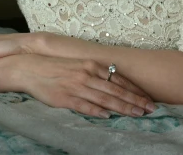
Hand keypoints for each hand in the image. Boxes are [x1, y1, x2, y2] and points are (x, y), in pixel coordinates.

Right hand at [18, 55, 156, 118]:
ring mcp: (77, 86)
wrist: (31, 68)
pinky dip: (98, 111)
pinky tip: (109, 116)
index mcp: (92, 65)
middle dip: (136, 100)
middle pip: (117, 90)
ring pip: (106, 99)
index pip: (119, 80)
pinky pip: (85, 106)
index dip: (136, 91)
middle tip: (151, 109)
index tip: (148, 99)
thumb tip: (115, 83)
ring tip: (138, 114)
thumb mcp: (80, 65)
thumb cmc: (57, 68)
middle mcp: (88, 75)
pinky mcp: (66, 98)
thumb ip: (97, 74)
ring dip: (123, 108)